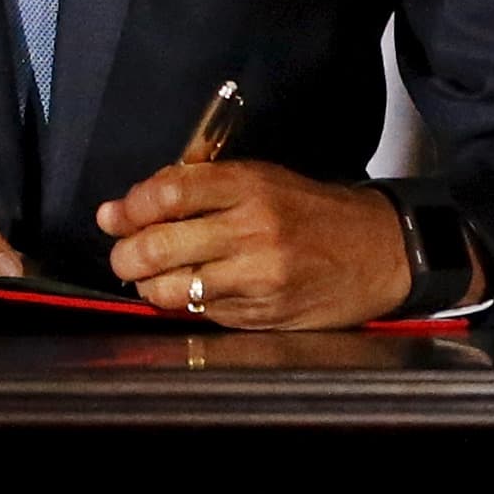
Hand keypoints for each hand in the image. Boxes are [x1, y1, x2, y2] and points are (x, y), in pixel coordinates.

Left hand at [97, 163, 421, 329]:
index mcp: (248, 186)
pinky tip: (192, 293)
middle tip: (120, 255)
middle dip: (124, 255)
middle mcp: (252, 231)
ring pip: (174, 290)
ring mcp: (259, 278)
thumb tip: (129, 206)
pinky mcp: (265, 316)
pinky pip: (205, 314)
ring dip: (149, 287)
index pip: (168, 193)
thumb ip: (197, 187)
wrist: (378, 251)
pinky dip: (187, 305)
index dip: (130, 207)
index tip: (114, 215)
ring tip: (150, 279)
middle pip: (160, 246)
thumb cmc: (310, 209)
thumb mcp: (259, 178)